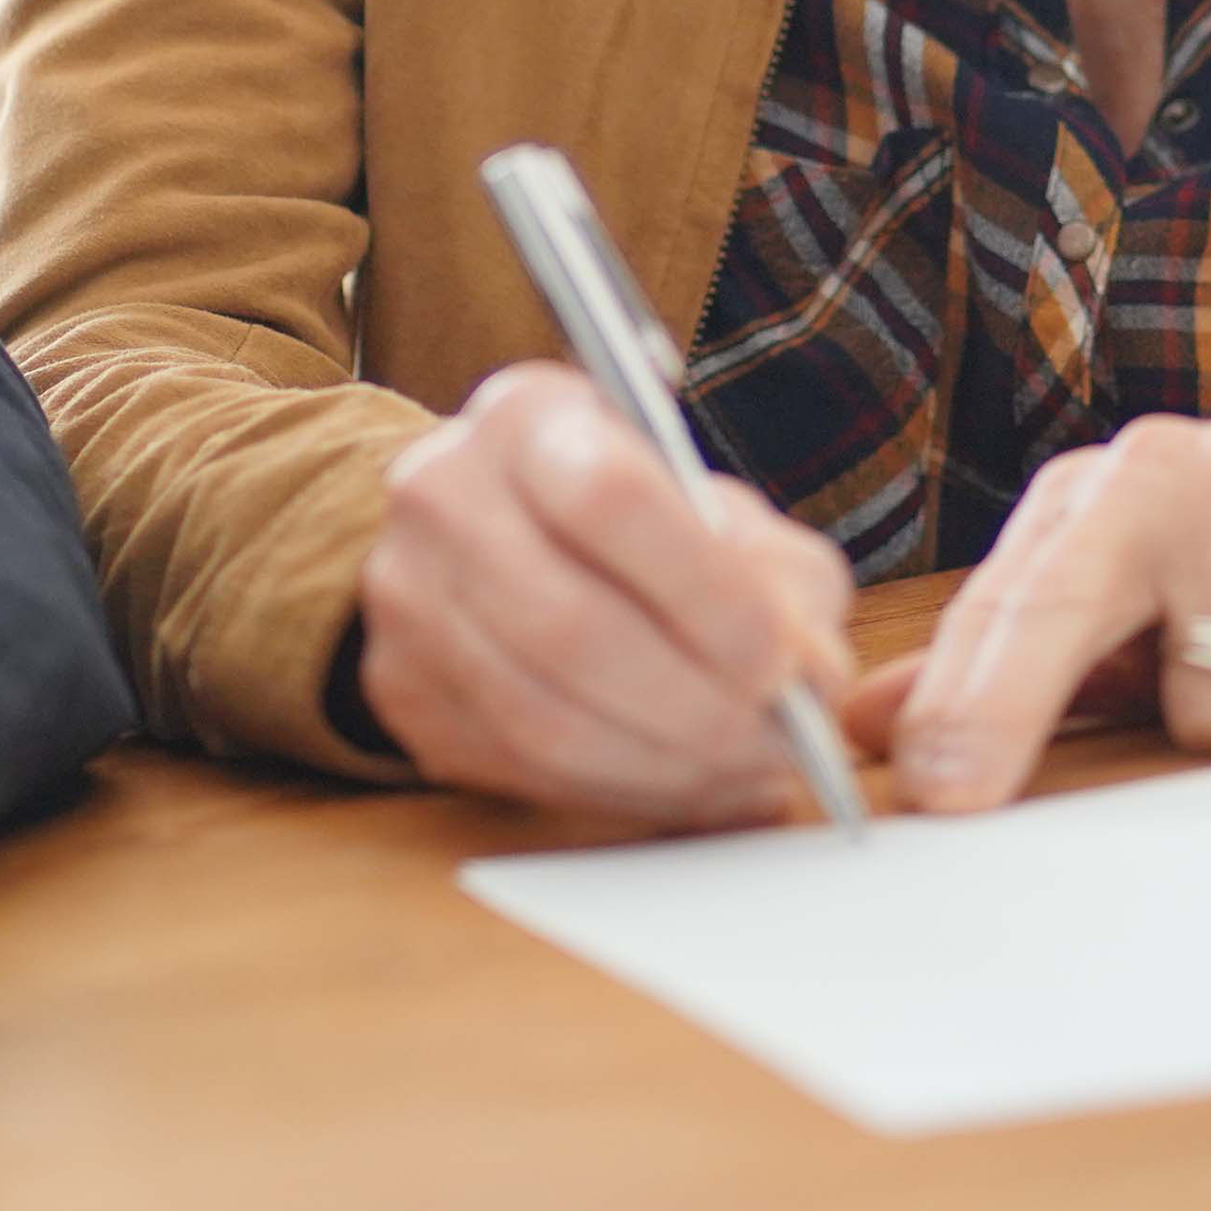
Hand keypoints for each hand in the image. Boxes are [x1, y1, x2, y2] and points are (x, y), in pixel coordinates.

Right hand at [354, 365, 857, 827]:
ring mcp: (406, 596)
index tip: (777, 662)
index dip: (703, 592)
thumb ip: (782, 579)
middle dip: (692, 705)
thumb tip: (809, 678)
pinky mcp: (401, 689)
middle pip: (567, 623)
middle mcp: (444, 493)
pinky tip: (685, 786)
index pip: (608, 497)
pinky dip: (619, 793)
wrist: (509, 538)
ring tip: (743, 771)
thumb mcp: (720, 512)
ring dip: (662, 764)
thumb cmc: (639, 523)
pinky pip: (517, 768)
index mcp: (528, 417)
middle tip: (774, 745)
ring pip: (538, 715)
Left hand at [841, 416, 1210, 814]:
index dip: (955, 702)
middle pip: (1065, 608)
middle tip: (962, 795)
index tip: (924, 791)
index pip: (998, 608)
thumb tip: (861, 723)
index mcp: (1084, 500)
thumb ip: (994, 669)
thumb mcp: (1111, 621)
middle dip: (1006, 707)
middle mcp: (1156, 473)